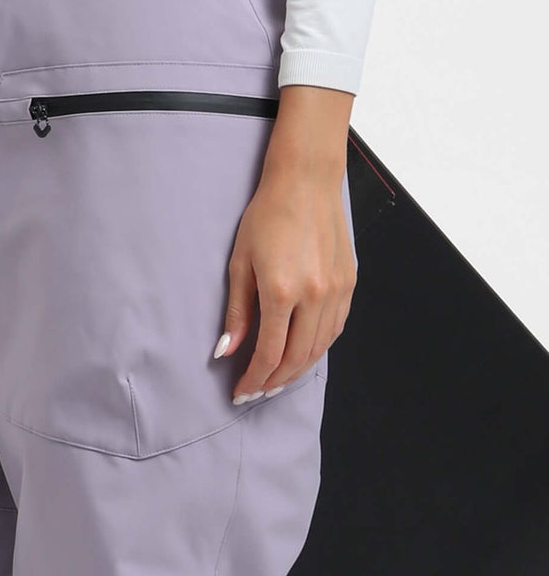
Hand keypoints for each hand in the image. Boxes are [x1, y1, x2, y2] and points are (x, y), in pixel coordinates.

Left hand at [215, 85, 357, 402]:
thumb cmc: (268, 216)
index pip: (269, 354)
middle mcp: (315, 296)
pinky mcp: (349, 283)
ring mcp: (336, 291)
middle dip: (274, 383)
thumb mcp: (240, 264)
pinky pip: (335, 329)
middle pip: (297, 359)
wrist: (306, 181)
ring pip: (319, 348)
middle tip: (256, 393)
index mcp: (282, 292)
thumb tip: (226, 352)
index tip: (240, 392)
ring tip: (276, 380)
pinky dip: (318, 348)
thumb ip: (236, 313)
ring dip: (297, 370)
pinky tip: (302, 353)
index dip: (254, 379)